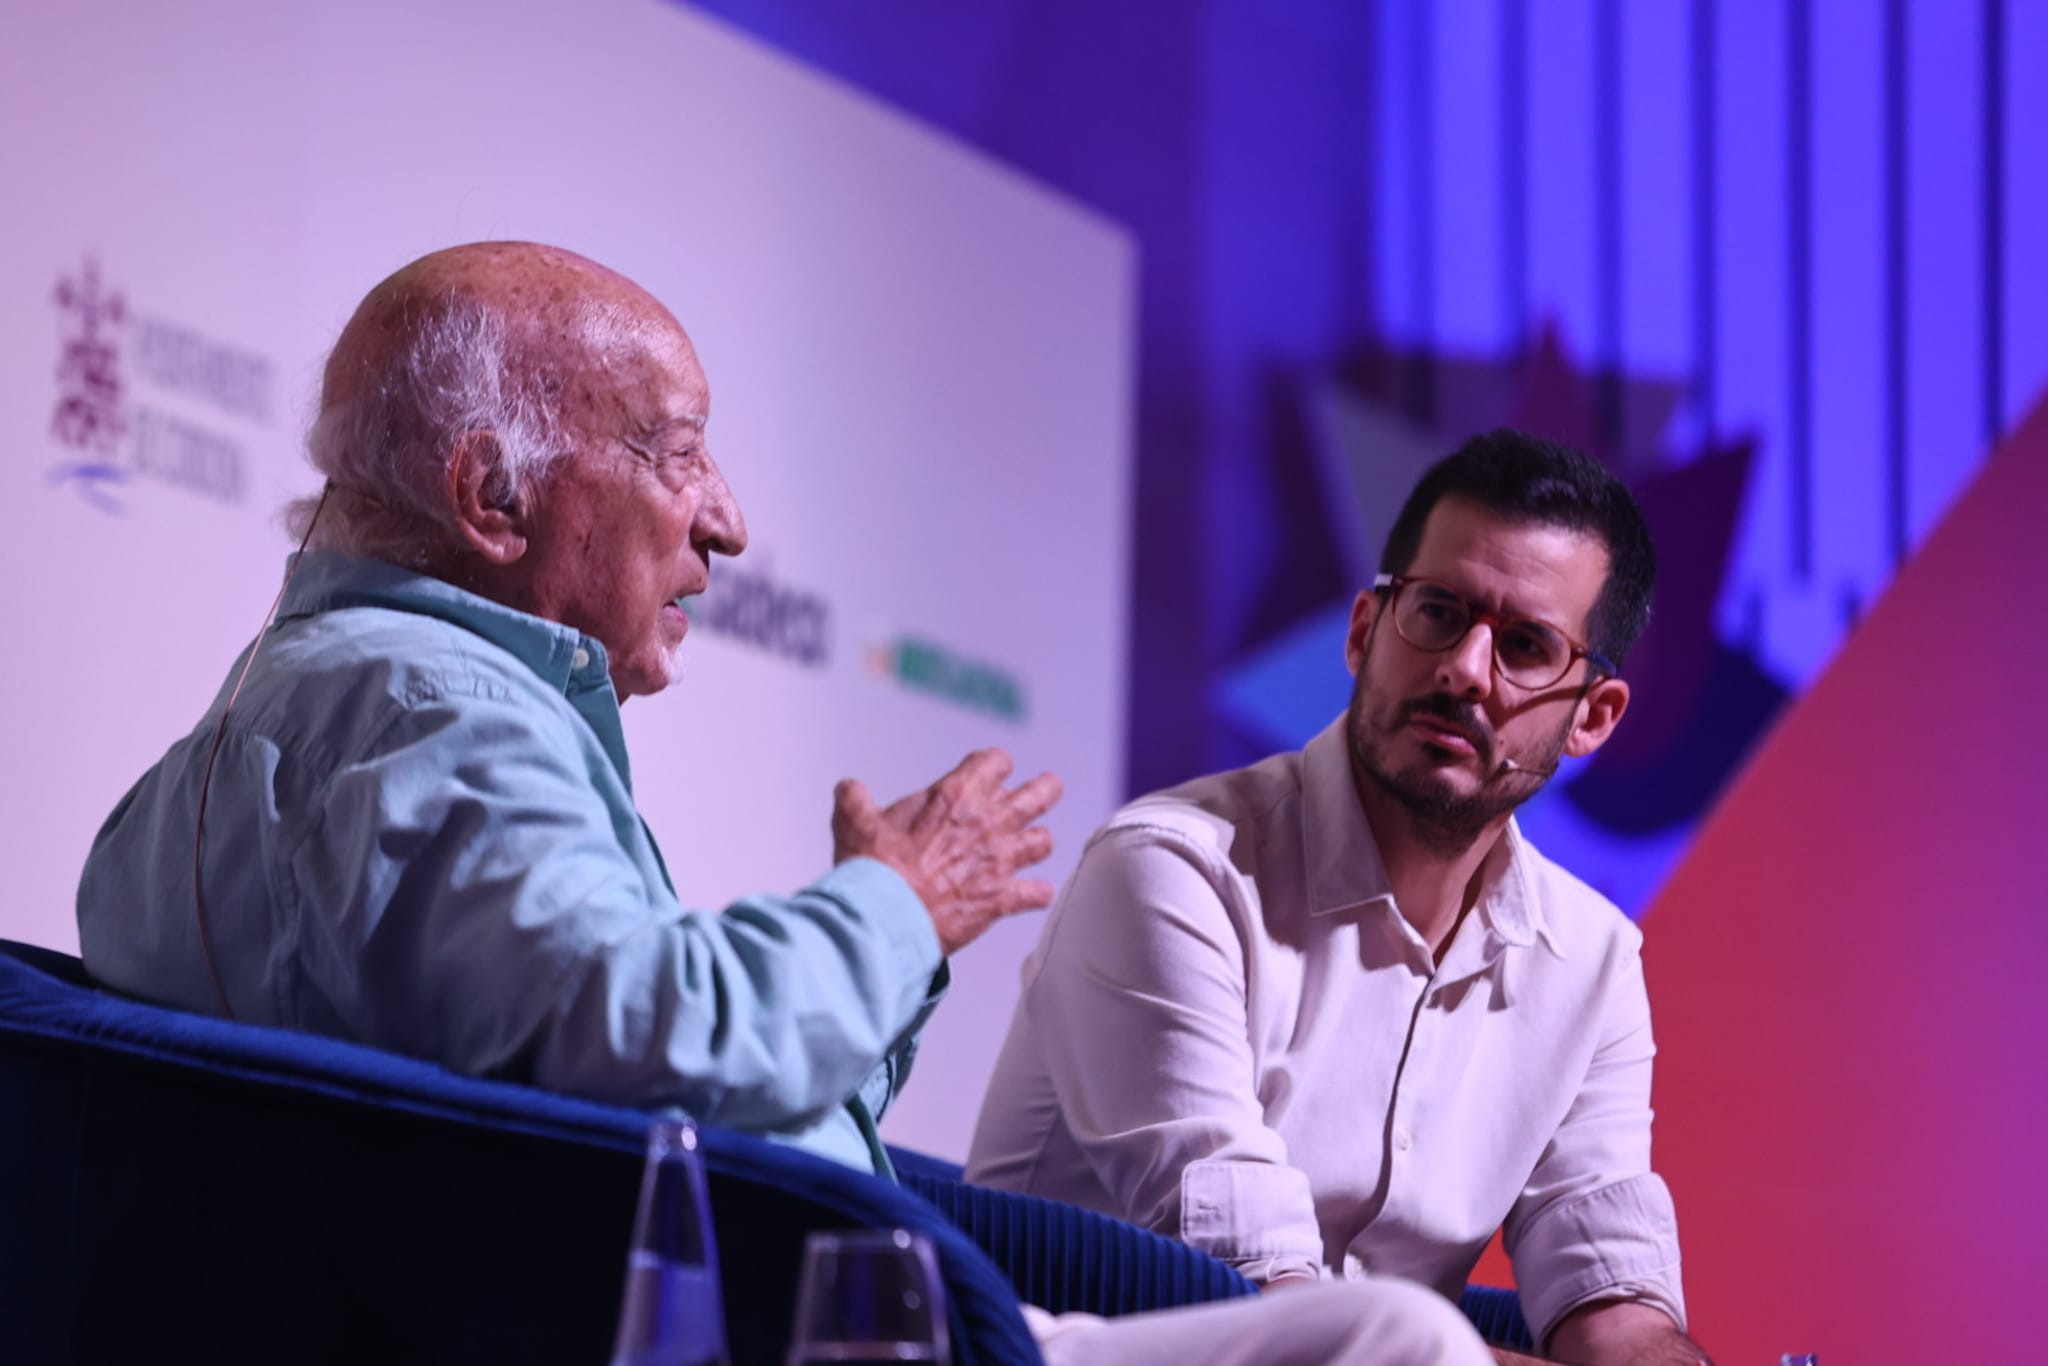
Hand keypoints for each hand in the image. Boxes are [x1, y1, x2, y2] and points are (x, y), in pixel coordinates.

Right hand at [831, 749, 1062, 956]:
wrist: (884, 917)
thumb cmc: (874, 869)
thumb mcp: (854, 822)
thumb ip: (854, 800)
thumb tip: (848, 789)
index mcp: (955, 796)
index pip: (995, 761)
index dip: (993, 764)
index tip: (990, 770)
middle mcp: (987, 823)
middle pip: (1040, 793)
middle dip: (1044, 790)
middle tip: (1046, 790)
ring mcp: (998, 861)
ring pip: (1043, 842)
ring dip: (1037, 843)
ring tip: (1032, 845)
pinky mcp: (1000, 898)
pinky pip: (1036, 894)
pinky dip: (1037, 894)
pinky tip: (1035, 894)